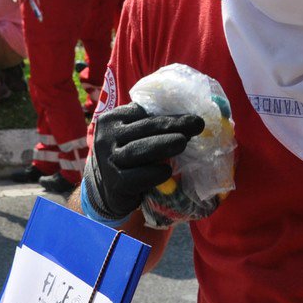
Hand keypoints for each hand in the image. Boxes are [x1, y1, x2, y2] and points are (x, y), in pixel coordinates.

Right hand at [83, 102, 203, 221]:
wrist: (106, 189)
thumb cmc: (128, 157)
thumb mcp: (132, 136)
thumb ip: (149, 125)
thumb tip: (189, 120)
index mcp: (112, 120)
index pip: (142, 113)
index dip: (169, 114)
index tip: (193, 117)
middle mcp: (106, 138)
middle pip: (142, 129)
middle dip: (172, 126)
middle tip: (196, 125)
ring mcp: (108, 161)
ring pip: (136, 151)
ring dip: (162, 146)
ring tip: (183, 142)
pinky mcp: (114, 183)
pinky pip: (135, 177)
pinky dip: (153, 173)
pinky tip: (167, 171)